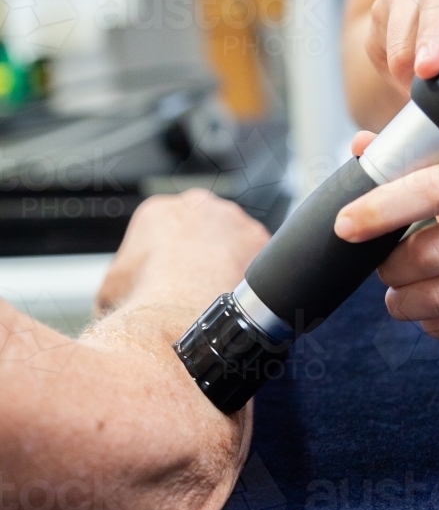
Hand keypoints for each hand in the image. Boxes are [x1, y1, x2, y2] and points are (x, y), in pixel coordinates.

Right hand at [95, 190, 267, 316]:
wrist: (181, 305)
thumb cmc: (145, 295)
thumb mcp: (109, 291)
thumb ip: (115, 287)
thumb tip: (111, 303)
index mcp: (158, 211)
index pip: (165, 228)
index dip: (167, 255)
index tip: (171, 275)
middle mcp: (198, 204)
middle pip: (202, 226)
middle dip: (201, 249)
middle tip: (199, 281)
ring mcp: (231, 218)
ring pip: (232, 237)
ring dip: (229, 257)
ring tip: (221, 287)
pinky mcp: (257, 237)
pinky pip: (257, 254)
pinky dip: (250, 271)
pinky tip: (240, 290)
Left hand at [335, 139, 438, 350]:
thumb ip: (421, 165)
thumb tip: (363, 146)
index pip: (438, 188)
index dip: (384, 207)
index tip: (346, 224)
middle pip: (433, 252)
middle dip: (391, 266)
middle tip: (383, 267)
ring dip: (405, 301)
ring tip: (399, 295)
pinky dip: (434, 322)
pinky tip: (435, 311)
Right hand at [366, 0, 438, 96]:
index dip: (434, 31)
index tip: (433, 69)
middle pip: (402, 24)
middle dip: (412, 67)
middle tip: (434, 101)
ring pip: (384, 43)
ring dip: (401, 75)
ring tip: (430, 96)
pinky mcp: (376, 20)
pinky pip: (373, 54)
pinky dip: (389, 76)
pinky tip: (412, 89)